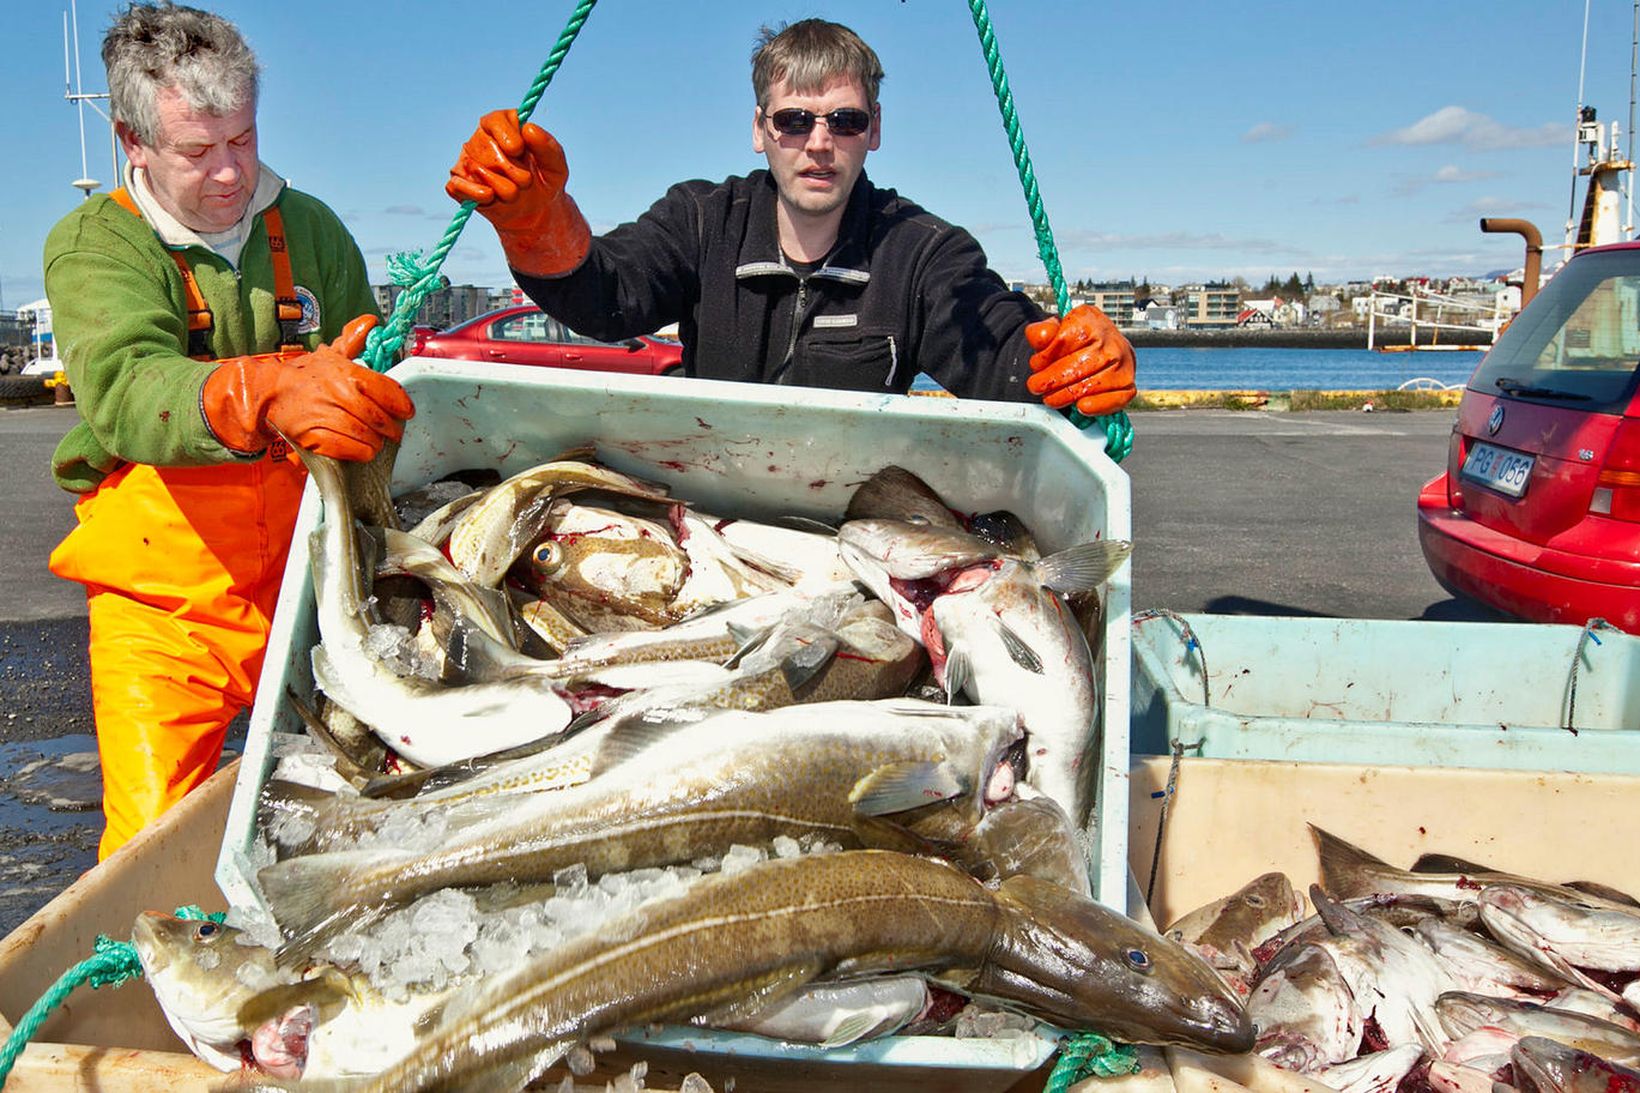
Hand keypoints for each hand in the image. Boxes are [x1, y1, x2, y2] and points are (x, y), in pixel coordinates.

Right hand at [202, 315, 415, 461]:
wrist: (269, 392)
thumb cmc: (306, 375)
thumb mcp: (330, 354)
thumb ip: (353, 340)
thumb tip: (370, 322)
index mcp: (345, 373)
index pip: (386, 390)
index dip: (401, 404)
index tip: (406, 411)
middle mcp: (336, 394)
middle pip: (378, 417)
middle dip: (391, 428)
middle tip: (393, 431)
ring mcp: (324, 416)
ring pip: (364, 435)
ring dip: (376, 441)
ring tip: (377, 440)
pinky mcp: (312, 437)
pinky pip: (346, 449)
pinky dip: (359, 452)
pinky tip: (364, 449)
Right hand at [446, 109, 590, 277]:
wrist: (536, 210)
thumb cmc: (544, 180)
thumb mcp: (556, 166)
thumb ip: (548, 146)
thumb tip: (528, 129)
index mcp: (504, 126)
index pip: (495, 120)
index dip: (505, 133)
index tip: (518, 149)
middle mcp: (481, 139)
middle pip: (485, 147)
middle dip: (510, 169)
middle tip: (525, 181)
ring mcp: (467, 160)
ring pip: (475, 168)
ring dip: (501, 186)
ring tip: (514, 193)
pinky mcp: (458, 183)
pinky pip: (457, 185)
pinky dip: (475, 193)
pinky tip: (490, 197)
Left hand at [1023, 305, 1136, 417]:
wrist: (1101, 344)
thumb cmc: (1074, 340)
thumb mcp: (1054, 329)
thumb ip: (1041, 332)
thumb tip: (1041, 337)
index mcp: (1089, 320)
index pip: (1063, 341)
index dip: (1045, 357)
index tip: (1036, 365)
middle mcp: (1111, 340)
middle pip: (1077, 366)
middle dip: (1052, 380)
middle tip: (1037, 387)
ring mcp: (1123, 363)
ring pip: (1091, 384)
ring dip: (1066, 396)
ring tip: (1051, 399)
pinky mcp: (1128, 384)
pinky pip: (1115, 398)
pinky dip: (1098, 405)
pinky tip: (1081, 407)